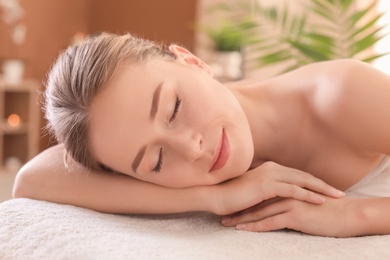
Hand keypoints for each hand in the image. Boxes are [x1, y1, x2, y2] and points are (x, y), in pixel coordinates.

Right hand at [211, 161, 343, 214]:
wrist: (215, 195)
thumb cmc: (231, 194)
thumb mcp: (252, 189)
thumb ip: (265, 188)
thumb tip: (274, 195)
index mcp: (269, 168)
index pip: (296, 175)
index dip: (313, 182)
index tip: (327, 189)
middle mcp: (272, 168)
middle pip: (303, 176)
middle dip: (323, 184)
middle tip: (340, 193)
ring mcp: (269, 175)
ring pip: (302, 181)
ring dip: (321, 189)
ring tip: (337, 197)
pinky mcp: (267, 186)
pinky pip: (293, 190)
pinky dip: (308, 194)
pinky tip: (320, 200)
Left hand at [221, 196, 354, 236]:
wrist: (345, 215)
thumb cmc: (325, 210)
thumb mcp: (303, 202)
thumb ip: (289, 199)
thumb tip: (276, 206)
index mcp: (286, 188)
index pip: (260, 194)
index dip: (245, 200)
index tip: (230, 205)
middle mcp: (285, 192)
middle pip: (256, 201)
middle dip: (238, 208)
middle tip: (222, 214)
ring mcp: (289, 202)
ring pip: (259, 211)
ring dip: (242, 218)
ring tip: (226, 223)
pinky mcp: (294, 214)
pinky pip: (270, 222)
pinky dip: (255, 226)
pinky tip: (243, 229)